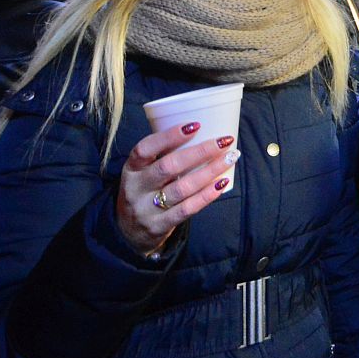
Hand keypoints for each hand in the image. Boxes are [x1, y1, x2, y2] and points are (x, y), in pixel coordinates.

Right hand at [115, 122, 237, 256]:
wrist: (129, 233)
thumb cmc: (145, 192)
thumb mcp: (143, 173)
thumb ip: (164, 156)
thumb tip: (204, 131)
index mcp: (131, 169)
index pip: (145, 149)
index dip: (169, 136)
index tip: (196, 125)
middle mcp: (135, 188)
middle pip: (168, 167)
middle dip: (200, 152)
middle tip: (224, 141)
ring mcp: (145, 209)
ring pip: (182, 188)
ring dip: (209, 171)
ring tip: (230, 158)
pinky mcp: (158, 226)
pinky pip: (186, 209)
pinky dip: (206, 195)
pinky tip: (221, 183)